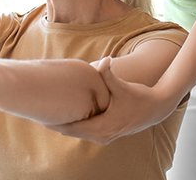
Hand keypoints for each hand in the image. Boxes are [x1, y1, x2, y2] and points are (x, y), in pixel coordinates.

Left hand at [45, 57, 179, 144]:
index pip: (73, 129)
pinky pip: (85, 131)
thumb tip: (103, 60)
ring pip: (79, 133)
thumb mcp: (123, 86)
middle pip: (72, 132)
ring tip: (47, 116)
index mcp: (104, 127)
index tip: (41, 118)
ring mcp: (106, 136)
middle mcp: (103, 135)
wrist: (157, 108)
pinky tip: (65, 116)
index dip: (56, 124)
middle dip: (56, 125)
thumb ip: (109, 74)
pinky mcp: (108, 133)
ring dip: (65, 125)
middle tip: (38, 115)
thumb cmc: (140, 96)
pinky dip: (74, 126)